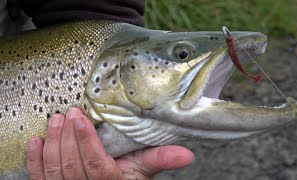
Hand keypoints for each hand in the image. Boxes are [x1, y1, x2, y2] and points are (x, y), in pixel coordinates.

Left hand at [26, 107, 193, 179]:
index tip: (80, 118)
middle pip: (72, 165)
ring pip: (54, 170)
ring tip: (55, 120)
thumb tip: (187, 154)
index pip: (95, 164)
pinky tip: (36, 140)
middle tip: (68, 113)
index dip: (86, 142)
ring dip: (52, 143)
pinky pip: (39, 178)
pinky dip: (34, 160)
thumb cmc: (127, 179)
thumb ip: (161, 160)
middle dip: (67, 137)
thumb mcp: (143, 170)